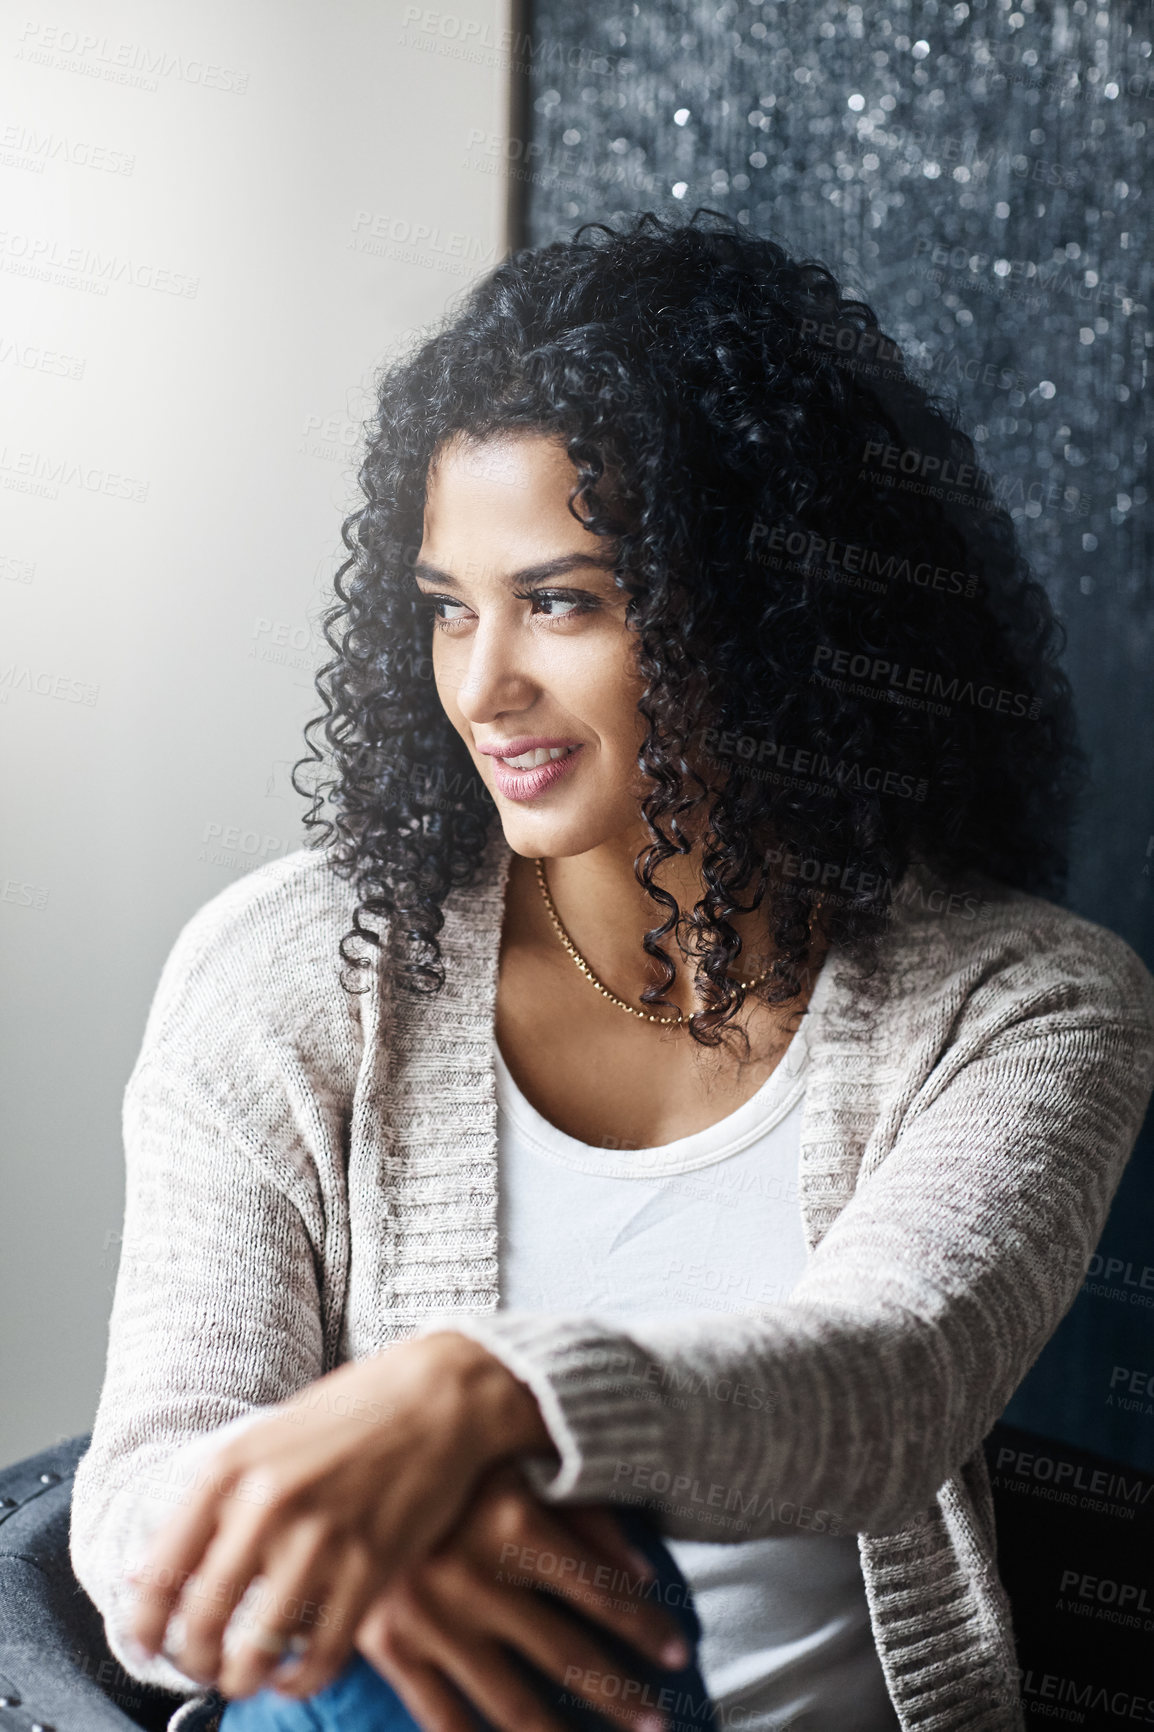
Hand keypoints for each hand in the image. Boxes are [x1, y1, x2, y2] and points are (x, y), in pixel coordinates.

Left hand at [122, 1332, 557, 1697]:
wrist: (440, 1394)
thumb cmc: (355, 1410)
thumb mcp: (270, 1436)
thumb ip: (220, 1495)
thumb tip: (155, 1567)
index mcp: (233, 1466)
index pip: (161, 1570)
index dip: (145, 1623)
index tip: (145, 1645)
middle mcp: (269, 1503)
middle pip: (203, 1619)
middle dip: (192, 1659)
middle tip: (198, 1666)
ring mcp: (323, 1538)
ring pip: (258, 1648)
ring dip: (242, 1677)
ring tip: (243, 1677)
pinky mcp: (373, 1566)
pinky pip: (321, 1651)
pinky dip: (300, 1677)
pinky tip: (294, 1672)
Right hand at [336, 1464, 687, 1731]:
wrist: (345, 1470)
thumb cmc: (451, 1463)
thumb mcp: (521, 1467)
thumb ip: (585, 1515)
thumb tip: (646, 1573)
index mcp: (509, 1521)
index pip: (600, 1590)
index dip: (646, 1627)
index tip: (680, 1652)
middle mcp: (471, 1577)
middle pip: (567, 1655)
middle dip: (622, 1696)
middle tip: (660, 1723)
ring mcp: (428, 1621)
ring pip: (515, 1703)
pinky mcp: (390, 1649)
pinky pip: (445, 1720)